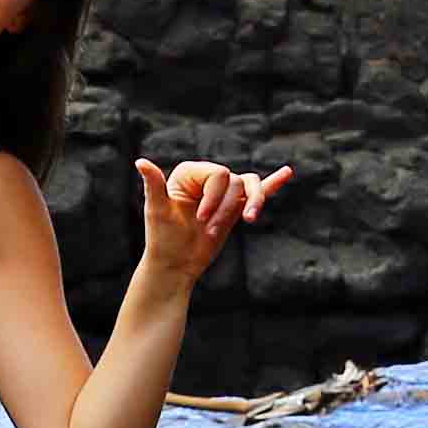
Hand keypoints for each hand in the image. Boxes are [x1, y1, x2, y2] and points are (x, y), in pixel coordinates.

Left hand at [129, 157, 290, 294]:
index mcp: (189, 174)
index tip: (201, 220)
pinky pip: (257, 191)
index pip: (218, 174)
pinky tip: (287, 173)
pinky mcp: (235, 208)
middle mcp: (208, 179)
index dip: (214, 197)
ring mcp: (224, 194)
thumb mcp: (158, 211)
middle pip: (235, 181)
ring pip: (250, 186)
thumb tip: (140, 162)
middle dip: (225, 208)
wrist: (174, 266)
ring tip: (249, 219)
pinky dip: (272, 183)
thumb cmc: (162, 239)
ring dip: (253, 202)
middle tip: (208, 230)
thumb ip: (153, 185)